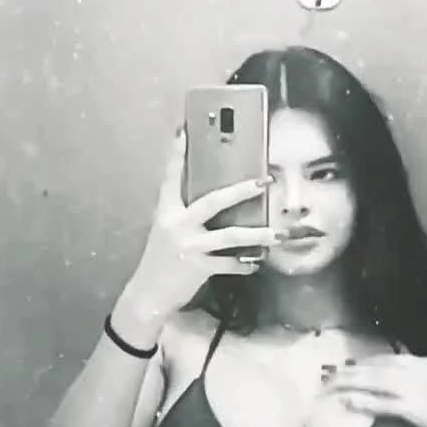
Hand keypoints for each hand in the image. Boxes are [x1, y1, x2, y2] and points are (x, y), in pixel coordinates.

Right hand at [126, 129, 282, 320]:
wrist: (148, 295)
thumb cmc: (160, 261)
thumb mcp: (167, 232)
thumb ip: (185, 217)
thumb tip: (213, 204)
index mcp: (167, 212)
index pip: (171, 178)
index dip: (177, 155)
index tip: (184, 132)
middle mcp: (177, 225)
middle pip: (213, 201)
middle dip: (241, 191)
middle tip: (264, 181)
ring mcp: (189, 246)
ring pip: (230, 236)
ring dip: (257, 235)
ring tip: (277, 234)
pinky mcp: (199, 267)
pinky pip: (230, 263)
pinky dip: (245, 264)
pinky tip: (256, 263)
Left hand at [325, 354, 426, 426]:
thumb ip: (423, 372)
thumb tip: (404, 367)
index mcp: (425, 363)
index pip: (388, 357)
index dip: (365, 360)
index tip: (349, 363)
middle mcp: (417, 371)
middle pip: (376, 366)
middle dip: (350, 368)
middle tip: (328, 371)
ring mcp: (415, 390)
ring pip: (374, 381)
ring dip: (349, 381)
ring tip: (330, 383)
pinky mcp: (415, 409)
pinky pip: (383, 404)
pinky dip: (365, 402)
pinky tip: (348, 402)